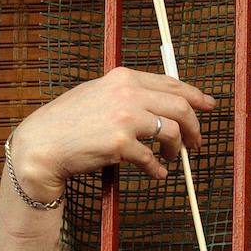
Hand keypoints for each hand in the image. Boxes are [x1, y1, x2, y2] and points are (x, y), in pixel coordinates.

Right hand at [4, 66, 216, 203]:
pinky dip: (157, 168)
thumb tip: (160, 101)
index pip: (171, 83)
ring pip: (172, 131)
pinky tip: (157, 173)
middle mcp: (127, 93)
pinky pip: (151, 158)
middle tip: (196, 142)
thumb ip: (126, 92)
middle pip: (180, 106)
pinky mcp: (121, 144)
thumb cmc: (68, 121)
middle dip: (194, 126)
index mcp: (123, 77)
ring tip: (173, 158)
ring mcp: (125, 117)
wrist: (41, 144)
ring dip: (178, 148)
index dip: (195, 95)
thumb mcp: (97, 93)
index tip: (208, 105)